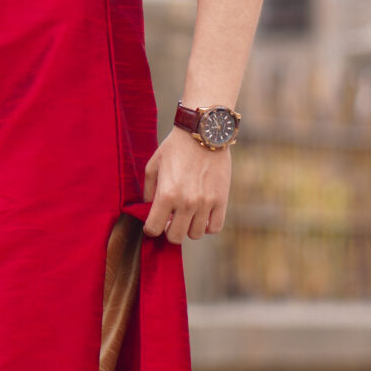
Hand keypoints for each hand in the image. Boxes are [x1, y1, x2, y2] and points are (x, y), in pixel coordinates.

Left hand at [141, 125, 231, 242]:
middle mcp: (186, 202)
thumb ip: (149, 191)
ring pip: (195, 234)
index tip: (154, 223)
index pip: (153, 229)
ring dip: (188, 227)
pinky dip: (207, 226)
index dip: (151, 229)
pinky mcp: (221, 200)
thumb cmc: (175, 148)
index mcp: (166, 194)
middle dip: (169, 231)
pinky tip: (202, 215)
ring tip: (187, 215)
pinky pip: (215, 227)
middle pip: (175, 237)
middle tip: (170, 220)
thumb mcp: (153, 165)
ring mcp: (205, 203)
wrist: (203, 133)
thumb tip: (150, 209)